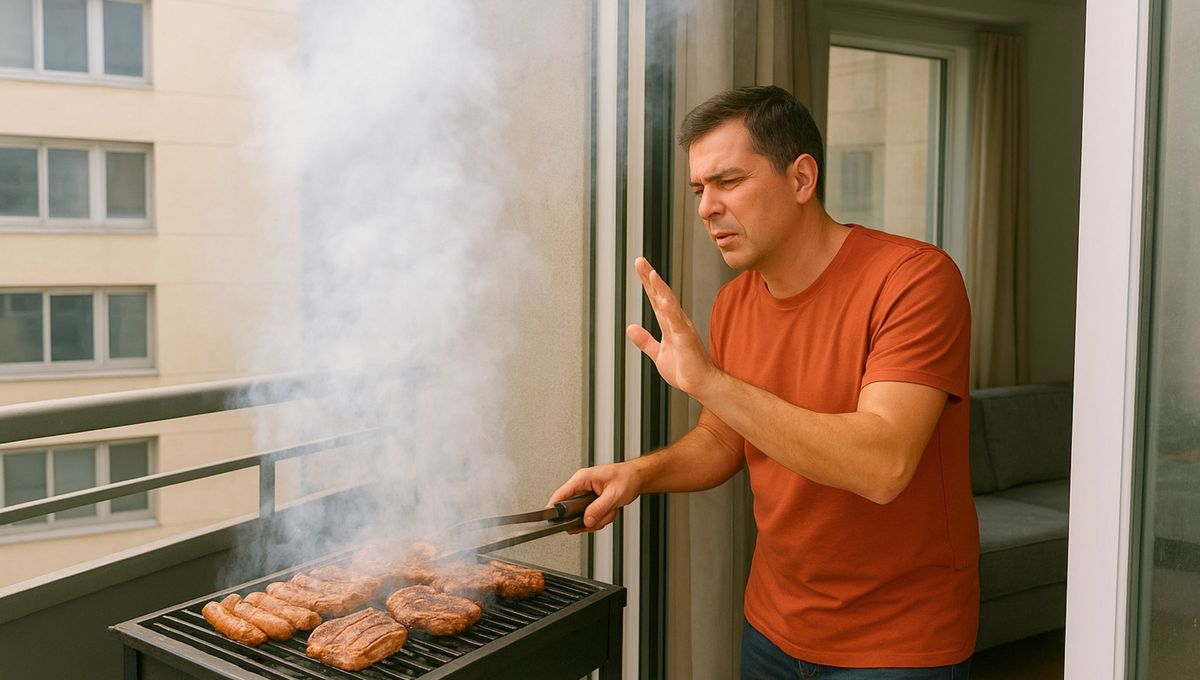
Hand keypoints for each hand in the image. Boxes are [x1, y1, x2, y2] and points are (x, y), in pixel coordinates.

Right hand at [547, 462, 644, 531]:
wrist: (637, 478)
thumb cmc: (627, 478)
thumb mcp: (613, 495)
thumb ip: (598, 509)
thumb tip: (586, 520)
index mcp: (582, 479)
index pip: (561, 494)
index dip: (554, 508)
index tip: (551, 520)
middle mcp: (582, 486)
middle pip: (573, 511)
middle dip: (589, 518)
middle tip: (601, 516)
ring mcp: (586, 495)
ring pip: (584, 517)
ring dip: (599, 518)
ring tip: (610, 510)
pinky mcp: (592, 502)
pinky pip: (591, 516)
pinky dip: (602, 517)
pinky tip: (610, 510)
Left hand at [627, 257, 719, 397]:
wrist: (700, 384)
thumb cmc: (685, 369)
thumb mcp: (658, 353)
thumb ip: (645, 340)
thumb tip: (631, 328)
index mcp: (669, 324)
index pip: (655, 298)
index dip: (647, 282)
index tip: (640, 266)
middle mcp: (676, 322)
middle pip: (661, 295)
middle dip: (650, 278)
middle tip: (640, 261)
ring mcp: (682, 329)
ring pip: (670, 304)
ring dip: (661, 289)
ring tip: (651, 274)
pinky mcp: (686, 340)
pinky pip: (678, 323)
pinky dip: (671, 311)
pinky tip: (664, 301)